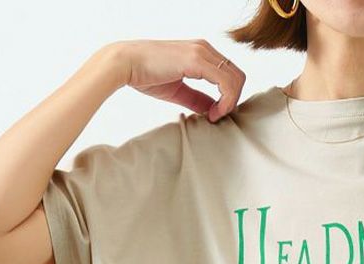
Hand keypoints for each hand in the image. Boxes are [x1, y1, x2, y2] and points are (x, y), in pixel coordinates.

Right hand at [110, 38, 245, 121]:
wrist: (126, 64)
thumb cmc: (146, 75)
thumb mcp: (179, 91)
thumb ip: (198, 99)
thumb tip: (214, 110)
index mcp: (201, 52)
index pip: (229, 74)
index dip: (229, 97)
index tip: (215, 114)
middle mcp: (204, 48)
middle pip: (237, 76)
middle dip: (233, 100)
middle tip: (217, 116)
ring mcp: (202, 52)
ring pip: (235, 78)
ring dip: (230, 102)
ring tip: (215, 116)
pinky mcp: (197, 60)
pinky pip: (225, 82)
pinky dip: (226, 100)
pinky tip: (213, 113)